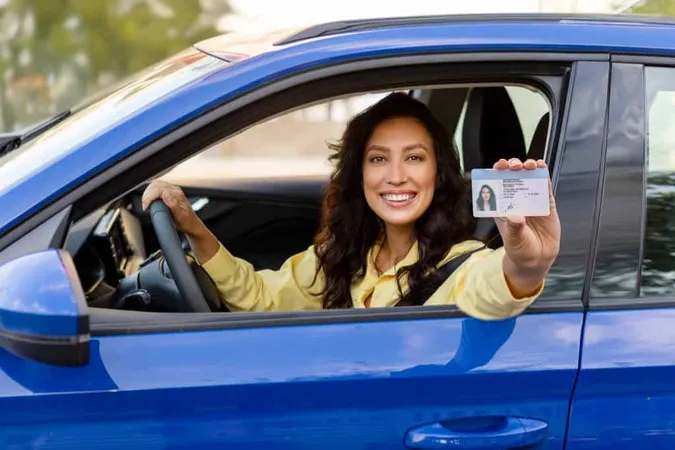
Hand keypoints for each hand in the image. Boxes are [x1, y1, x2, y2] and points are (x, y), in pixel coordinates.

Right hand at [141, 180, 203, 237]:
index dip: (149, 198)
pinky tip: (150, 200)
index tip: (146, 207)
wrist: (191, 224)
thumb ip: (173, 205)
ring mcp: (172, 190)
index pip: (158, 190)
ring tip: (147, 204)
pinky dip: (151, 192)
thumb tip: (165, 195)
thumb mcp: (181, 216)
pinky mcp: (169, 191)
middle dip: (147, 195)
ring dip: (148, 193)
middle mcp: (175, 190)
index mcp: (177, 194)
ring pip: (155, 184)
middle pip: (155, 185)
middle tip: (145, 206)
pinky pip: (157, 187)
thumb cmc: (187, 222)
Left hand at [492, 158, 560, 296]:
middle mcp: (515, 201)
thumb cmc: (520, 249)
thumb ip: (515, 228)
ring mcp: (531, 200)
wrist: (538, 259)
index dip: (496, 174)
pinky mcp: (546, 204)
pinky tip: (542, 166)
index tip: (499, 166)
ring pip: (529, 179)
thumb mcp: (514, 241)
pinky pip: (544, 187)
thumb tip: (516, 217)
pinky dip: (543, 176)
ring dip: (528, 168)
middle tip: (515, 165)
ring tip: (530, 164)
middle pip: (513, 178)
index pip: (497, 186)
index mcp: (502, 207)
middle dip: (513, 167)